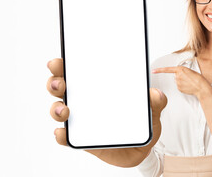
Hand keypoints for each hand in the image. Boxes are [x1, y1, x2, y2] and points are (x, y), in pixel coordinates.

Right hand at [47, 58, 166, 166]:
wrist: (139, 150)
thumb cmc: (139, 124)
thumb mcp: (152, 110)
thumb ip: (157, 101)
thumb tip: (155, 93)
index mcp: (97, 86)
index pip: (76, 70)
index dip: (63, 64)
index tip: (60, 61)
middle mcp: (83, 100)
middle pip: (60, 86)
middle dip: (55, 81)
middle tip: (61, 83)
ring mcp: (79, 119)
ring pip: (58, 109)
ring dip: (56, 108)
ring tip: (65, 110)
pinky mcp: (80, 139)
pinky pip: (65, 137)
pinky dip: (61, 135)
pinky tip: (64, 133)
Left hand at [152, 66, 210, 98]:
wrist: (202, 87)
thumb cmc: (198, 79)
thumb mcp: (190, 71)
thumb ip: (182, 72)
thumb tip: (178, 75)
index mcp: (180, 69)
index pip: (167, 69)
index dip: (159, 70)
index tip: (153, 71)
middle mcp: (177, 76)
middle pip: (175, 76)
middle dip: (180, 77)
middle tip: (188, 78)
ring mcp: (178, 83)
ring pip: (177, 81)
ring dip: (182, 81)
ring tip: (190, 82)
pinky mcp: (179, 88)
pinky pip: (179, 86)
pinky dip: (183, 86)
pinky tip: (188, 86)